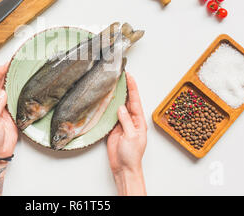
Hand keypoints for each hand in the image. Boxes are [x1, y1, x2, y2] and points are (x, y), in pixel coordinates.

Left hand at [0, 63, 17, 156]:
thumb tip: (2, 93)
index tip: (4, 65)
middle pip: (1, 86)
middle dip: (6, 74)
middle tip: (12, 62)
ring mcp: (4, 109)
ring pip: (9, 91)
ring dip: (13, 81)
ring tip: (18, 70)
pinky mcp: (13, 114)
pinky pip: (17, 101)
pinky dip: (20, 93)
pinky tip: (23, 85)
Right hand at [107, 72, 146, 194]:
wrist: (124, 168)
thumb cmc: (131, 155)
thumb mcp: (131, 136)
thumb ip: (125, 121)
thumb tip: (121, 107)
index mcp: (138, 121)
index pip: (135, 100)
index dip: (132, 87)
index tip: (129, 76)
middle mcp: (131, 120)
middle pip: (127, 100)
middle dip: (124, 87)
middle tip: (120, 75)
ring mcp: (121, 123)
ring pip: (118, 105)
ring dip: (116, 95)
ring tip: (112, 83)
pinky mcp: (113, 128)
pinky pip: (110, 114)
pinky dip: (108, 106)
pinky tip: (105, 99)